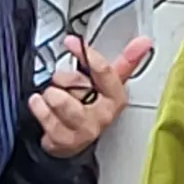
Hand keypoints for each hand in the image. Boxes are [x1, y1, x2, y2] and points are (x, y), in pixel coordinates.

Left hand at [29, 35, 155, 158]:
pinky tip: (44, 107)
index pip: (104, 70)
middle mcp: (103, 115)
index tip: (72, 42)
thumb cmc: (92, 109)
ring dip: (50, 94)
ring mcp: (83, 130)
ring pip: (58, 98)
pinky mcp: (63, 141)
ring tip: (55, 97)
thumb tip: (145, 41)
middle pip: (75, 82)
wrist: (75, 141)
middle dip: (64, 79)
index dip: (86, 53)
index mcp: (116, 98)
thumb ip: (125, 61)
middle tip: (64, 85)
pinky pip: (44, 112)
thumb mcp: (108, 84)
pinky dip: (39, 106)